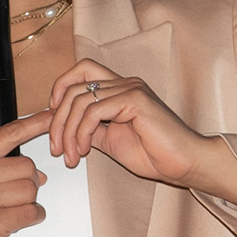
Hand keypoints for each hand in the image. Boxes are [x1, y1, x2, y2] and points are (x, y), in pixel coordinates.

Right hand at [0, 111, 51, 236]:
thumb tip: (38, 172)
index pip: (9, 134)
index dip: (34, 124)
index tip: (51, 116)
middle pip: (28, 167)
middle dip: (28, 182)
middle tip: (10, 197)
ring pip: (32, 190)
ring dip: (29, 202)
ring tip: (8, 210)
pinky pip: (32, 212)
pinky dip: (33, 217)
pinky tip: (15, 221)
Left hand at [46, 60, 236, 215]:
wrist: (184, 164)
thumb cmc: (156, 154)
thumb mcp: (112, 140)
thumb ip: (91, 129)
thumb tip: (62, 127)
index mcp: (121, 88)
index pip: (82, 71)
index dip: (60, 88)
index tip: (52, 119)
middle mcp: (126, 82)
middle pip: (74, 86)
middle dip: (57, 119)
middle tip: (57, 148)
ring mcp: (131, 88)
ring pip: (80, 100)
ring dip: (68, 132)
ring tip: (71, 156)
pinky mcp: (136, 99)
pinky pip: (94, 111)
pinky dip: (83, 132)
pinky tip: (85, 150)